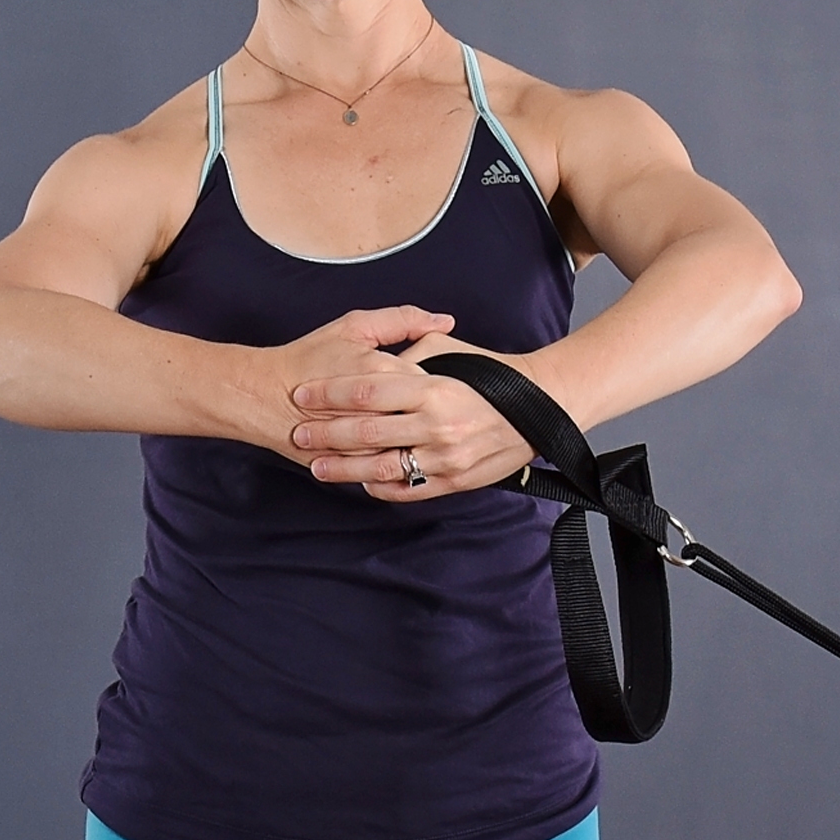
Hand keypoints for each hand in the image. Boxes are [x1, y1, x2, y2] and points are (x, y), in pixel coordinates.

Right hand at [258, 307, 454, 451]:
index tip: (432, 386)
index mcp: (383, 372)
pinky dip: (398, 460)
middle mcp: (379, 410)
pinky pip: (391, 468)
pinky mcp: (356, 464)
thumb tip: (445, 321)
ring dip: (418, 441)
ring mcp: (368, 442)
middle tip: (429, 411)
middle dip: (432, 416)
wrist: (263, 396)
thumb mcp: (354, 327)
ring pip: (413, 447)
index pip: (436, 382)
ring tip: (414, 430)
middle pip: (428, 418)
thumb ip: (402, 320)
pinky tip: (396, 448)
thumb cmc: (307, 360)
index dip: (438, 383)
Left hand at [288, 329, 541, 502]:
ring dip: (344, 468)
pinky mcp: (456, 480)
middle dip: (325, 434)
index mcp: (432, 386)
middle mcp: (437, 423)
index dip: (329, 393)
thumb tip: (374, 356)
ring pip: (383, 466)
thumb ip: (408, 350)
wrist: (540, 406)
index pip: (366, 390)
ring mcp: (446, 456)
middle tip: (298, 433)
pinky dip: (381, 488)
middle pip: (366, 431)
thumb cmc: (491, 374)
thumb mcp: (449, 349)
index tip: (303, 395)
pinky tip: (362, 483)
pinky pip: (409, 489)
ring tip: (318, 467)